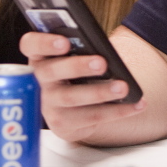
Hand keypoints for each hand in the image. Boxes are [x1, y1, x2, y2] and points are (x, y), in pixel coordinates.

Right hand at [19, 32, 145, 142]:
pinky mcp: (63, 124)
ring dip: (100, 92)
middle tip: (102, 63)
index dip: (44, 43)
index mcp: (40, 56)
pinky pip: (91, 117)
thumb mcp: (75, 56)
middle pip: (51, 72)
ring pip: (72, 98)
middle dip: (77, 66)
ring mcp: (49, 104)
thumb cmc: (76, 71)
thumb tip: (105, 50)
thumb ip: (82, 48)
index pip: (30, 45)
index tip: (65, 42)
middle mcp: (39, 80)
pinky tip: (135, 104)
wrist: (73, 105)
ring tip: (123, 87)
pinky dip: (117, 110)